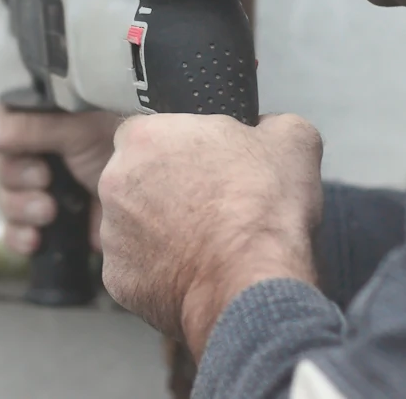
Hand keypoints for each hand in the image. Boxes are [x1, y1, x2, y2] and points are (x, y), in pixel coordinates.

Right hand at [0, 105, 119, 255]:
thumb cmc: (124, 141)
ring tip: (48, 211)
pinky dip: (20, 237)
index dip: (6, 147)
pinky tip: (35, 239)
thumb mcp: (77, 128)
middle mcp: (37, 153)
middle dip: (18, 181)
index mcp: (41, 122)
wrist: (157, 189)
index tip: (35, 158)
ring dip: (20, 209)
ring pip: (5, 201)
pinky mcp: (50, 222)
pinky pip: (16, 232)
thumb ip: (29, 128)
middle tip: (44, 181)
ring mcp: (42, 188)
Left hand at [98, 113, 323, 354]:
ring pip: (134, 225)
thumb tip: (268, 129)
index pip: (151, 131)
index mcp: (146, 137)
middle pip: (136, 178)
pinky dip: (161, 270)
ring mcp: (113, 234)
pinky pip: (138, 269)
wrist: (253, 283)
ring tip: (206, 240)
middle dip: (167, 189)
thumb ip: (270, 123)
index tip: (205, 165)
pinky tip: (195, 269)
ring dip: (160, 230)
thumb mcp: (292, 139)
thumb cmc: (262, 212)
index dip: (183, 147)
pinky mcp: (119, 279)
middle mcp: (116, 182)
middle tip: (208, 204)